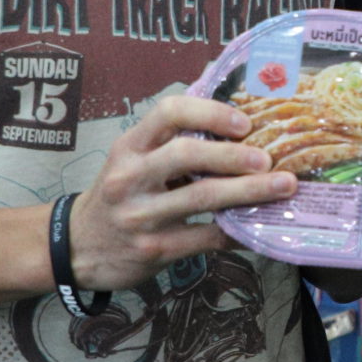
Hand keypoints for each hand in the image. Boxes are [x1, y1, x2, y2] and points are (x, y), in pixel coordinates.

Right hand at [66, 95, 297, 289]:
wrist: (78, 246)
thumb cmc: (120, 195)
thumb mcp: (132, 160)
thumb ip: (170, 142)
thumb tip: (238, 123)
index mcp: (129, 146)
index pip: (167, 112)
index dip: (209, 112)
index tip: (243, 122)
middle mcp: (130, 177)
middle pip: (187, 155)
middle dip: (234, 155)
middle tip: (268, 158)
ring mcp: (140, 215)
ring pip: (202, 197)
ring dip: (249, 191)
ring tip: (283, 187)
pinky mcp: (153, 248)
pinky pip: (205, 238)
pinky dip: (237, 232)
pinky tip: (258, 227)